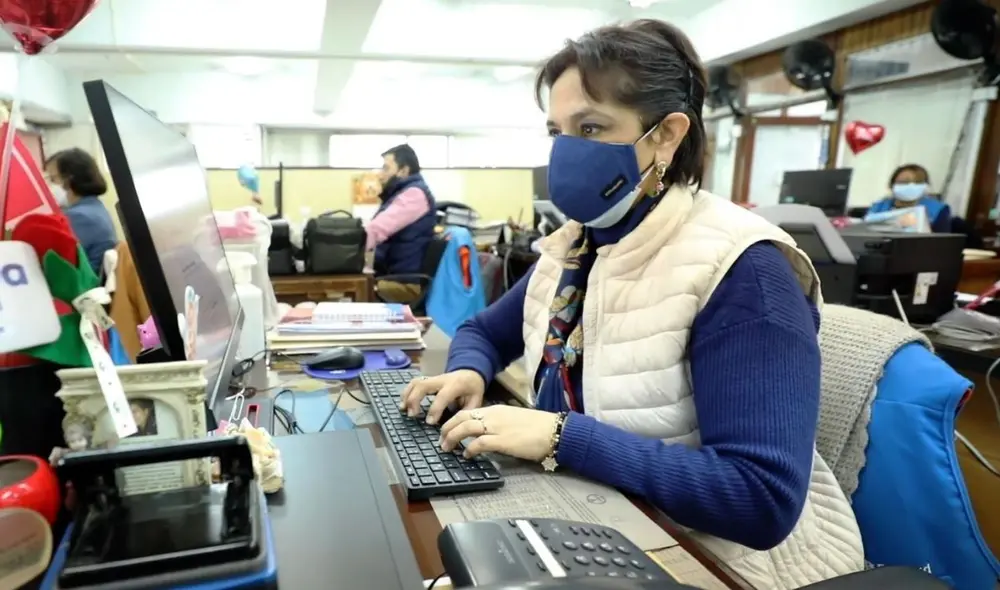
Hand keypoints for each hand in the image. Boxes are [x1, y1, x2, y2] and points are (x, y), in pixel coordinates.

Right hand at [399, 370, 485, 424]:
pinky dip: (406, 391)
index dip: (435, 409)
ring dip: (407, 395)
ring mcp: (434, 378)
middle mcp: (442, 379)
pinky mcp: (428, 379)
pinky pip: (414, 382)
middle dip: (415, 399)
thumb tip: (455, 427)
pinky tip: (403, 403)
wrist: (471, 372)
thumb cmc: (473, 388)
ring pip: (416, 382)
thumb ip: (466, 412)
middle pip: (423, 385)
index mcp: (455, 385)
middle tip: (412, 415)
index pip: (442, 396)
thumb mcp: (476, 400)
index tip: (429, 422)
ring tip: (403, 409)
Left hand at [439, 406, 558, 462]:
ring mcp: (497, 427)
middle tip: (440, 440)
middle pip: (461, 417)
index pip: (468, 412)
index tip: (446, 430)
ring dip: (452, 438)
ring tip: (446, 448)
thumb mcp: (513, 421)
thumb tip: (486, 435)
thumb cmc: (537, 427)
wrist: (553, 429)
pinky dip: (469, 449)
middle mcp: (493, 416)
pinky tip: (466, 455)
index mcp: (495, 410)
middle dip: (447, 428)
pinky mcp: (502, 440)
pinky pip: (479, 443)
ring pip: (465, 427)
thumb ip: (498, 425)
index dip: (454, 421)